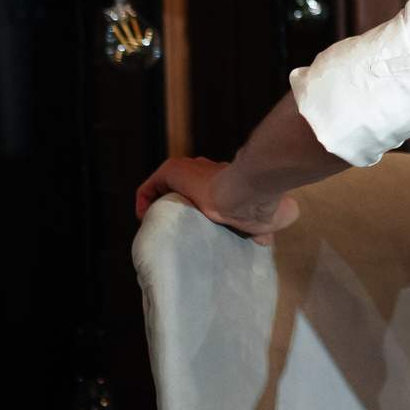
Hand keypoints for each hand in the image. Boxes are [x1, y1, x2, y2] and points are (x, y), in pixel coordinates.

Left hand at [134, 154, 300, 244]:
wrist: (245, 195)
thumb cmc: (257, 208)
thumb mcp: (265, 221)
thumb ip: (263, 229)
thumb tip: (265, 241)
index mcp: (228, 180)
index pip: (208, 192)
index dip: (199, 212)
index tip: (194, 230)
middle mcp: (208, 171)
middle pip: (184, 190)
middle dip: (178, 210)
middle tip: (174, 231)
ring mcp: (190, 168)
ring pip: (166, 189)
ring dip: (160, 208)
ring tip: (160, 228)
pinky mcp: (172, 169)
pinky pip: (149, 188)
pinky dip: (144, 203)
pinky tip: (147, 220)